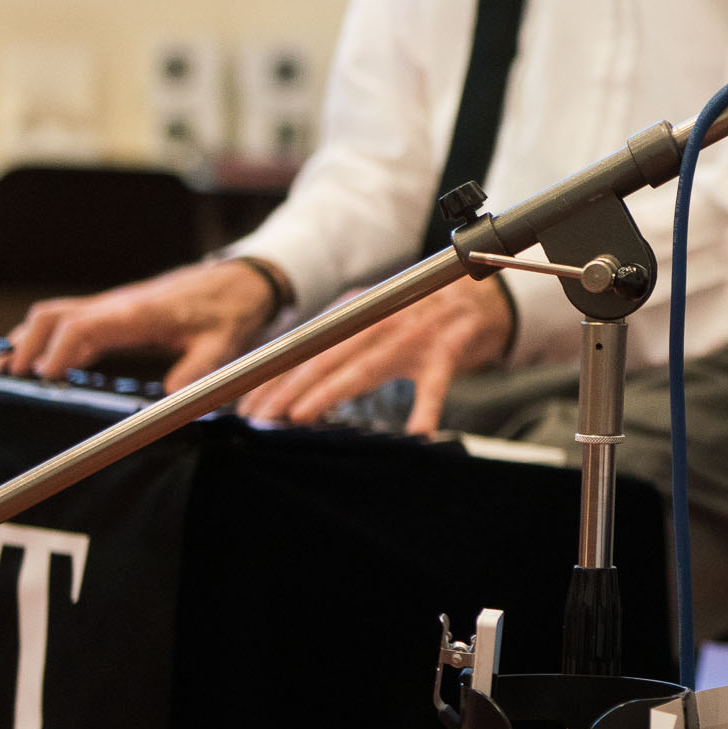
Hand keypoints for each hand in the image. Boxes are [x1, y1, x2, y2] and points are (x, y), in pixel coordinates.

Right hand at [4, 260, 281, 391]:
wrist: (242, 280)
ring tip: (14, 371)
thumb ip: (198, 368)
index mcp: (139, 312)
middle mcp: (119, 304)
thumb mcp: (223, 343)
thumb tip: (172, 396)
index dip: (59, 349)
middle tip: (12, 376)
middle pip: (56, 315)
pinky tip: (43, 362)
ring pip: (59, 314)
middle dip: (29, 343)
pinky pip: (73, 318)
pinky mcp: (117, 310)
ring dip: (33, 338)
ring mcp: (115, 305)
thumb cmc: (231, 310)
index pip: (84, 325)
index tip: (45, 376)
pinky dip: (50, 337)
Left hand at [234, 277, 513, 435]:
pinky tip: (418, 432)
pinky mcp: (448, 350)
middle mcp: (381, 318)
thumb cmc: (419, 317)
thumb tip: (289, 382)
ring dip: (332, 390)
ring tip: (303, 416)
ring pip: (366, 365)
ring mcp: (415, 333)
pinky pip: (435, 384)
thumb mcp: (373, 321)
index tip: (247, 406)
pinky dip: (427, 407)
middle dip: (288, 388)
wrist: (480, 296)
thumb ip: (338, 345)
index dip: (274, 377)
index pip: (307, 347)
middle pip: (326, 356)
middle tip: (261, 418)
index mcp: (358, 312)